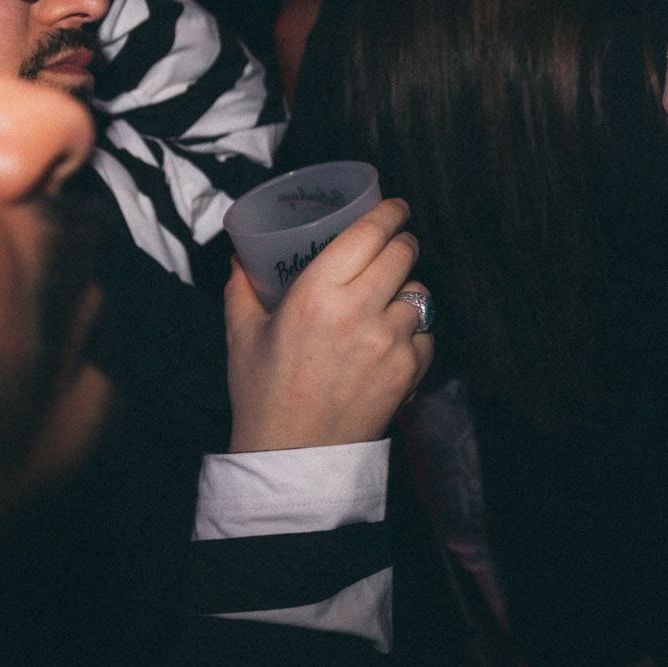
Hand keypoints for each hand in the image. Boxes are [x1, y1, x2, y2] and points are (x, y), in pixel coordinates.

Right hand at [224, 197, 434, 452]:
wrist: (292, 459)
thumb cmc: (263, 395)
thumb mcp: (242, 335)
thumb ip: (242, 289)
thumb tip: (240, 257)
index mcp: (316, 294)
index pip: (369, 233)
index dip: (390, 213)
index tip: (394, 208)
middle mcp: (358, 311)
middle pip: (404, 253)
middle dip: (402, 243)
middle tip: (394, 246)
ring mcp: (389, 341)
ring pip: (420, 293)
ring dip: (408, 292)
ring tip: (388, 302)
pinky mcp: (409, 370)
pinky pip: (427, 334)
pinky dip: (415, 334)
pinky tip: (391, 343)